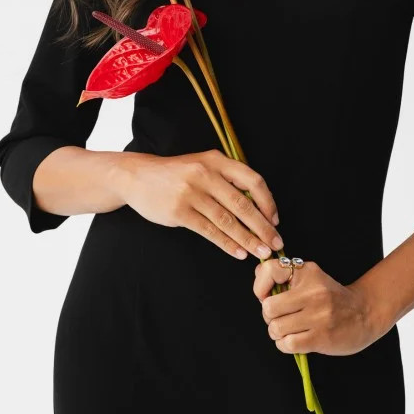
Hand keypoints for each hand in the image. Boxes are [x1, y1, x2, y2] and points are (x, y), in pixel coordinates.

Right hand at [113, 148, 283, 260]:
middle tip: (275, 243)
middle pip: (243, 204)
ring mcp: (191, 193)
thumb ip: (227, 179)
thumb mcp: (203, 165)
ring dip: (248, 239)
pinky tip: (238, 253)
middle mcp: (206, 174)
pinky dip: (227, 243)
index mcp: (216, 160)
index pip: (252, 180)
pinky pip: (209, 231)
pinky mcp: (179, 211)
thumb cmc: (177, 173)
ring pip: (227, 220)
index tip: (275, 220)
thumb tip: (257, 206)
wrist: (138, 176)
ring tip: (261, 252)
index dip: (268, 202)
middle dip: (262, 227)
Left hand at [253, 258, 393, 355]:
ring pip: (276, 328)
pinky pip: (288, 344)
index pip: (269, 270)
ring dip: (277, 333)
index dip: (260, 286)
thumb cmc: (332, 297)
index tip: (266, 296)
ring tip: (289, 330)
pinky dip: (285, 345)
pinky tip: (294, 341)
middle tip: (279, 318)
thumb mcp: (311, 277)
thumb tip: (258, 274)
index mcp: (307, 272)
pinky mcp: (321, 337)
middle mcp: (312, 291)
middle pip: (268, 308)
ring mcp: (318, 315)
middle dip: (269, 317)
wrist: (364, 313)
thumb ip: (285, 275)